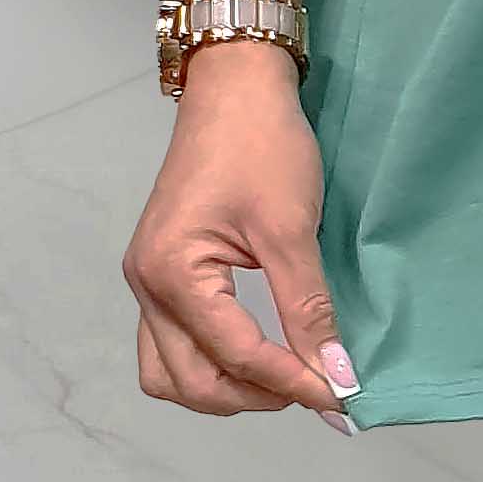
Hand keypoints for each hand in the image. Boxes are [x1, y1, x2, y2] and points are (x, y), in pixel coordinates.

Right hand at [122, 38, 359, 430]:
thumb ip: (308, 307)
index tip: (337, 396)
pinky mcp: (160, 268)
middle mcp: (146, 284)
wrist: (236, 85)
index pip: (233, 354)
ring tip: (278, 379)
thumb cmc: (263, 145)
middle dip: (249, 396)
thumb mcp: (292, 227)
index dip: (288, 380)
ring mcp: (147, 278)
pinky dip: (206, 360)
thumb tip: (334, 372)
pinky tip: (250, 353)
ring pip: (168, 370)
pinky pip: (170, 341)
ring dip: (219, 388)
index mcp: (172, 273)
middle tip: (310, 387)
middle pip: (187, 380)